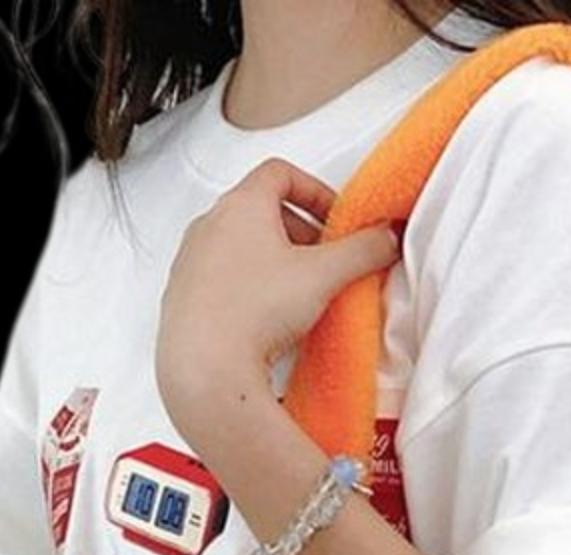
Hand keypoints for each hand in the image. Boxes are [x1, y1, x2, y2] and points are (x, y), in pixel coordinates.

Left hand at [155, 156, 401, 454]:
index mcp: (241, 204)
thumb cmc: (254, 310)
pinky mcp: (184, 296)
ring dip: (275, 261)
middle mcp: (210, 224)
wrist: (205, 366)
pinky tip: (269, 320)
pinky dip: (250, 287)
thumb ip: (363, 250)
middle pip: (261, 209)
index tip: (336, 219)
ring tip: (299, 294)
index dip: (316, 190)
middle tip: (325, 261)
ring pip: (241, 245)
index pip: (280, 173)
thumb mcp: (325, 275)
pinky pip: (223, 278)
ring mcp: (192, 260)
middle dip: (300, 232)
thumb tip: (386, 237)